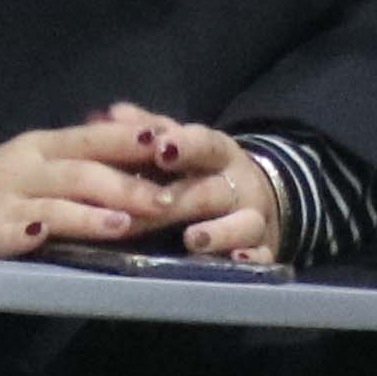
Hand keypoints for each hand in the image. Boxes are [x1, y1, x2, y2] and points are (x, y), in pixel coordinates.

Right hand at [0, 115, 184, 258]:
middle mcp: (22, 167)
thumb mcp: (28, 167)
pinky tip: (45, 238)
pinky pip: (7, 232)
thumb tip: (140, 154)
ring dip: (88, 212)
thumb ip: (74, 162)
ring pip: (52, 202)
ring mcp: (0, 200)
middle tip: (169, 199)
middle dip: (126, 184)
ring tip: (125, 223)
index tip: (175, 143)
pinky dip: (28, 233)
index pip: (93, 138)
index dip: (133, 140)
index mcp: (38, 147)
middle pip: (81, 171)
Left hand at [94, 102, 280, 259]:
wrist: (255, 197)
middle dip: (184, 197)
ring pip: (243, 224)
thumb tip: (112, 113)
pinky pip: (262, 257)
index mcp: (219, 153)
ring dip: (218, 232)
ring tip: (192, 239)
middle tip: (156, 203)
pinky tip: (234, 262)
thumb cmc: (203, 171)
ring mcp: (254, 218)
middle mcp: (239, 184)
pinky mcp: (264, 249)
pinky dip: (250, 261)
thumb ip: (150, 130)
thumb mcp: (183, 145)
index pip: (205, 144)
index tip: (160, 148)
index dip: (184, 146)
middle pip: (212, 190)